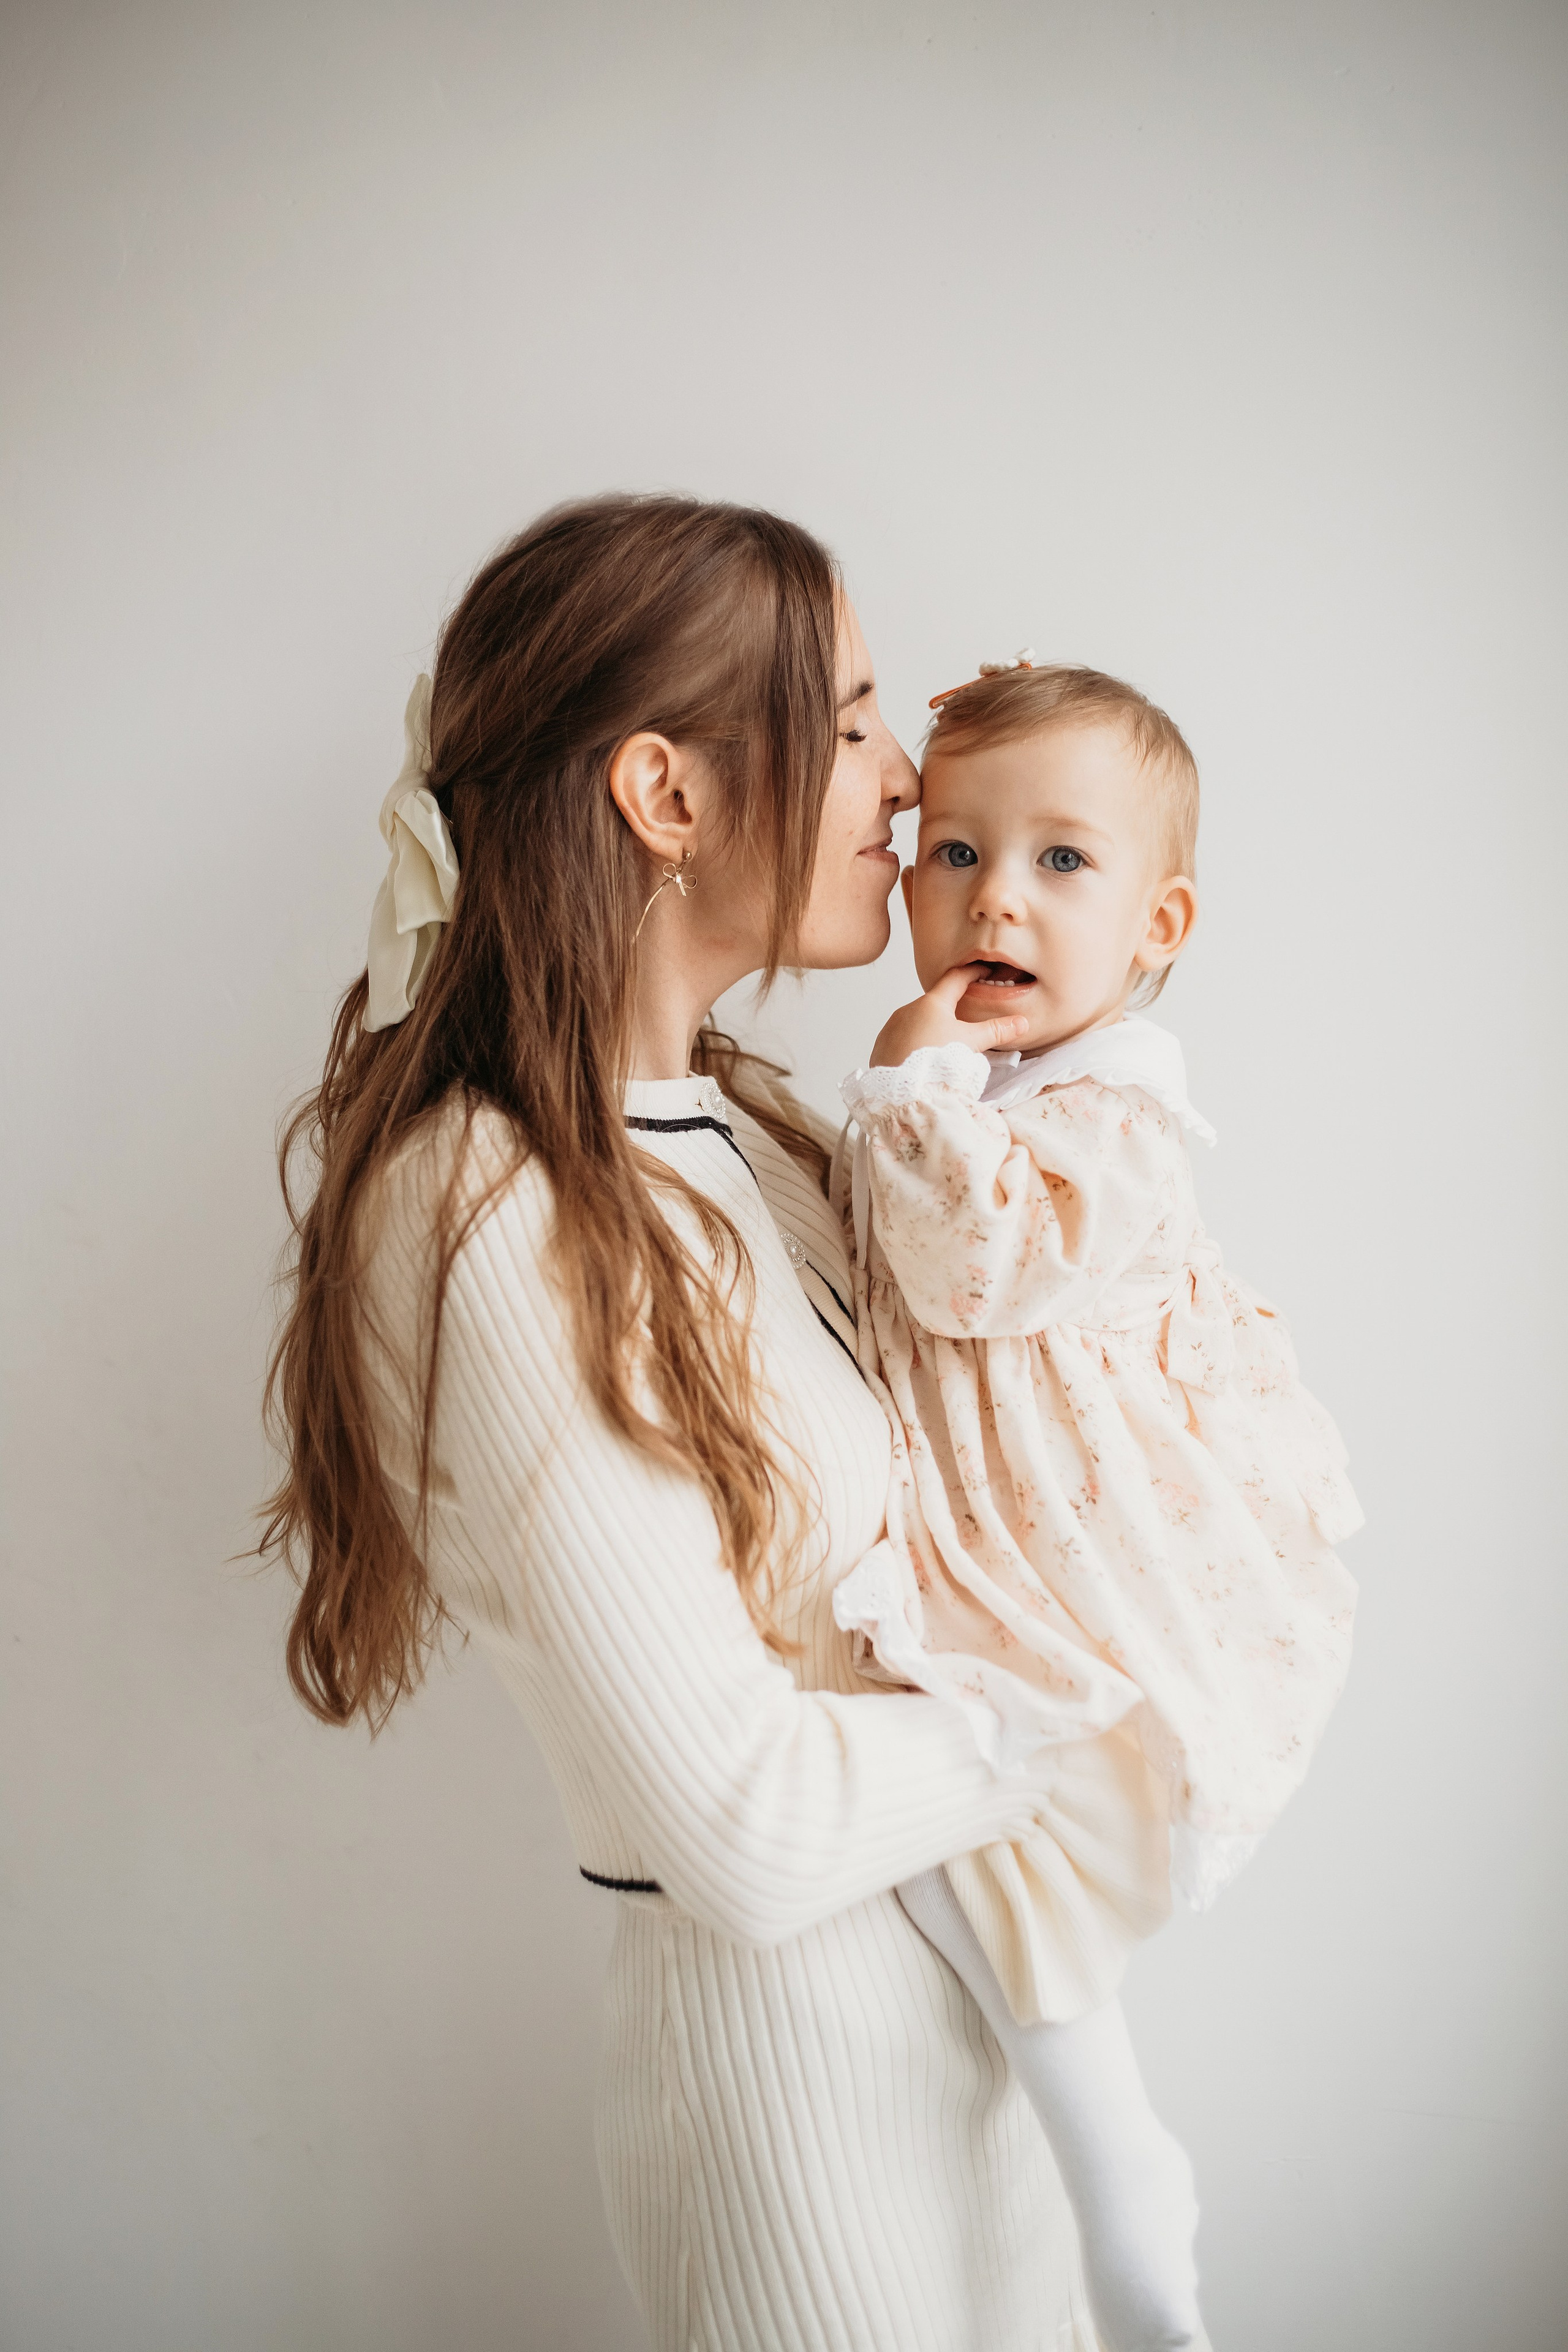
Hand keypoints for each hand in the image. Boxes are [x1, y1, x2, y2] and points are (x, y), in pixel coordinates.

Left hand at [870, 964, 1030, 1067]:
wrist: (904, 1092)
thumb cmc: (937, 1062)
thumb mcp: (972, 1043)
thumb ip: (997, 1031)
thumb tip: (1022, 1022)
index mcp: (932, 1002)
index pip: (955, 978)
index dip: (971, 972)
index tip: (982, 971)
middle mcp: (908, 1009)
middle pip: (935, 1001)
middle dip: (951, 1005)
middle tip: (967, 1013)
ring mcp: (892, 1027)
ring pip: (917, 1020)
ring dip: (931, 1026)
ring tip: (945, 1042)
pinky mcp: (882, 1045)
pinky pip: (902, 1037)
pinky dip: (915, 1041)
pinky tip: (924, 1054)